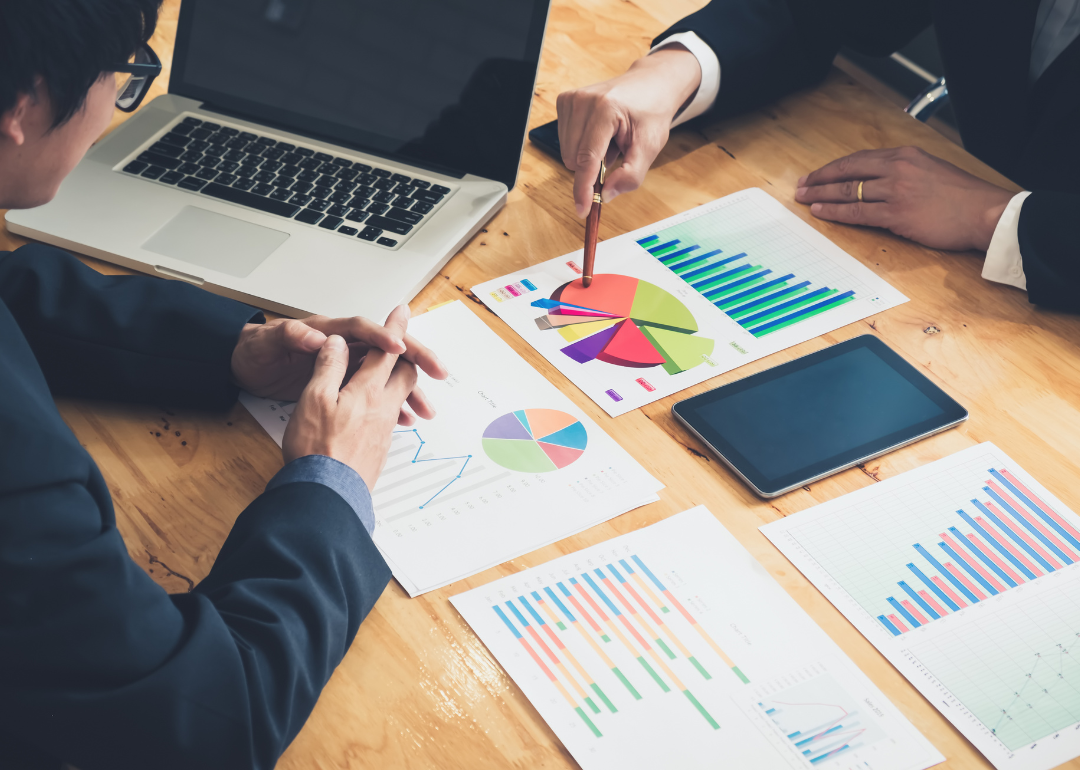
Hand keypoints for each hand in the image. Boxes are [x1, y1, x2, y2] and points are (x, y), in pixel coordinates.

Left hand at [231, 309, 447, 418]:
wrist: (244, 367)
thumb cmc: (257, 351)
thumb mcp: (269, 342)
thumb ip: (292, 337)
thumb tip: (315, 337)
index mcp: (327, 330)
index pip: (362, 329)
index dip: (382, 335)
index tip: (398, 346)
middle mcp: (342, 345)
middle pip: (388, 350)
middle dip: (415, 359)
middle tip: (437, 370)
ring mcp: (346, 366)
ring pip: (387, 375)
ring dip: (408, 389)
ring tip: (425, 407)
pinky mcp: (344, 385)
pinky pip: (378, 393)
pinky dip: (393, 405)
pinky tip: (405, 419)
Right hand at [281, 307, 420, 488]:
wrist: (327, 495)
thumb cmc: (317, 448)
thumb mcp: (314, 398)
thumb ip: (328, 366)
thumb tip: (337, 342)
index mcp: (368, 389)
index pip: (387, 350)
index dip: (395, 327)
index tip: (403, 310)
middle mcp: (383, 407)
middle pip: (405, 373)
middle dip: (407, 356)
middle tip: (405, 346)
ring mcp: (384, 429)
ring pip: (401, 396)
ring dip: (400, 382)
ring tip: (399, 376)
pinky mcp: (379, 448)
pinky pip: (392, 417)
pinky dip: (390, 404)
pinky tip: (380, 411)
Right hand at [556, 45, 701, 216]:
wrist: (650, 84)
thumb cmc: (651, 113)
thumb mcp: (650, 147)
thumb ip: (631, 175)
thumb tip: (606, 195)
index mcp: (605, 109)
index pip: (587, 158)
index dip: (583, 189)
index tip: (582, 210)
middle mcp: (583, 101)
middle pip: (573, 160)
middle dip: (593, 168)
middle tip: (616, 152)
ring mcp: (571, 99)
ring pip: (567, 153)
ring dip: (588, 156)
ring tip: (609, 140)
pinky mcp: (564, 101)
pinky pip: (564, 141)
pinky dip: (582, 145)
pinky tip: (599, 134)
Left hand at [795, 146, 1015, 250]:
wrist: (986, 213)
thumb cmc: (963, 197)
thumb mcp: (932, 171)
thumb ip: (904, 173)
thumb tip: (879, 182)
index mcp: (905, 156)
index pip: (859, 158)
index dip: (834, 167)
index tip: (817, 174)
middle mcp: (898, 169)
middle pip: (847, 171)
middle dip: (820, 179)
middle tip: (801, 185)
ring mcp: (896, 191)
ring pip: (849, 191)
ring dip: (822, 196)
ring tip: (804, 199)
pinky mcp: (897, 214)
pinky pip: (857, 213)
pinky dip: (835, 213)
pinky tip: (821, 212)